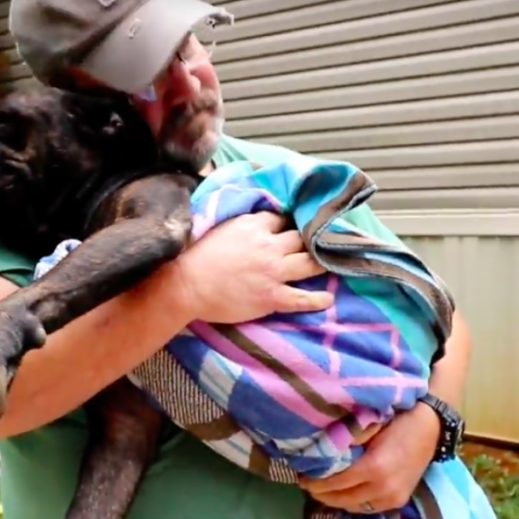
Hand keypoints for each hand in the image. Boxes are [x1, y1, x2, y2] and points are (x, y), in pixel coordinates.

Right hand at [170, 211, 333, 324]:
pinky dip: (318, 299)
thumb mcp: (221, 226)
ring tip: (331, 264)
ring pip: (310, 263)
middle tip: (320, 243)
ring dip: (322, 263)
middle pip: (301, 237)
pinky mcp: (272, 297)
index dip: (290, 223)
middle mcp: (269, 246)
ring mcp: (273, 272)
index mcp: (255, 225)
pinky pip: (302, 299)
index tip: (295, 226)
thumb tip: (255, 220)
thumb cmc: (197, 256)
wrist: (187, 285)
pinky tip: (328, 298)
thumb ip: (243, 223)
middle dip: (311, 239)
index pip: (283, 218)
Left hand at [297, 404, 440, 512]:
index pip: (335, 483)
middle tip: (305, 483)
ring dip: (335, 500)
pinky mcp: (398, 501)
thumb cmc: (396, 420)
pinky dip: (351, 502)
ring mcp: (392, 498)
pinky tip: (341, 492)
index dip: (315, 482)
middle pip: (341, 499)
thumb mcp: (368, 425)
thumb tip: (319, 449)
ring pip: (353, 507)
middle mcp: (383, 488)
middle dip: (321, 493)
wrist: (431, 427)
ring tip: (320, 488)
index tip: (300, 476)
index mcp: (374, 468)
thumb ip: (345, 440)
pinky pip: (368, 508)